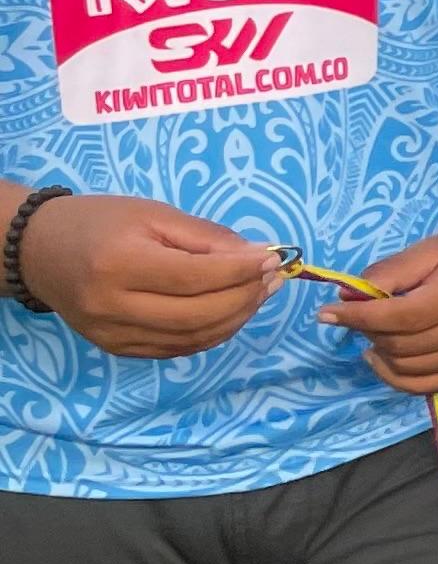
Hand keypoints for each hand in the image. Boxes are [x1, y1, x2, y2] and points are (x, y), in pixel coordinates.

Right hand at [18, 195, 278, 358]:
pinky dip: (211, 333)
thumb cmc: (100, 223)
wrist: (39, 252)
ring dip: (236, 319)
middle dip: (245, 298)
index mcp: (119, 265)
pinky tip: (231, 312)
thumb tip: (258, 257)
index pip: (196, 278)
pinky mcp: (116, 349)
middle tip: (272, 279)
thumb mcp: (154, 215)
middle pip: (198, 315)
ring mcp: (112, 334)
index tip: (271, 258)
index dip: (241, 272)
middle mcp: (112, 306)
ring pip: (192, 338)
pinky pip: (176, 349)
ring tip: (259, 293)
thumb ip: (207, 238)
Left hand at [324, 223, 437, 395]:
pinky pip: (424, 386)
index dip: (359, 317)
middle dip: (366, 330)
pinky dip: (395, 377)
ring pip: (407, 368)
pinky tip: (382, 358)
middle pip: (401, 344)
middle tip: (355, 314)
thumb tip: (347, 296)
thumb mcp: (432, 247)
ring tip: (372, 331)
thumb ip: (391, 271)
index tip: (327, 312)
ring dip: (378, 352)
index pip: (401, 316)